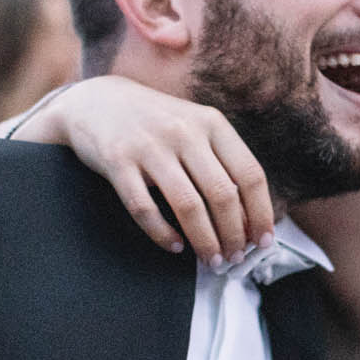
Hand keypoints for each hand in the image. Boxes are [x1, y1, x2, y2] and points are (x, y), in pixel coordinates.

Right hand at [9, 76, 273, 265]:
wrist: (96, 100)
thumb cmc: (155, 122)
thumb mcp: (195, 127)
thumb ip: (221, 161)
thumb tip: (251, 216)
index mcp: (211, 123)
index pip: (249, 174)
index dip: (261, 213)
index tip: (263, 241)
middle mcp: (184, 132)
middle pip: (223, 195)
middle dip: (233, 235)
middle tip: (234, 257)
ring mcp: (149, 146)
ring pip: (188, 206)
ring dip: (204, 241)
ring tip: (211, 260)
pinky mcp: (118, 162)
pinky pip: (145, 209)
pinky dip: (163, 234)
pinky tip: (175, 247)